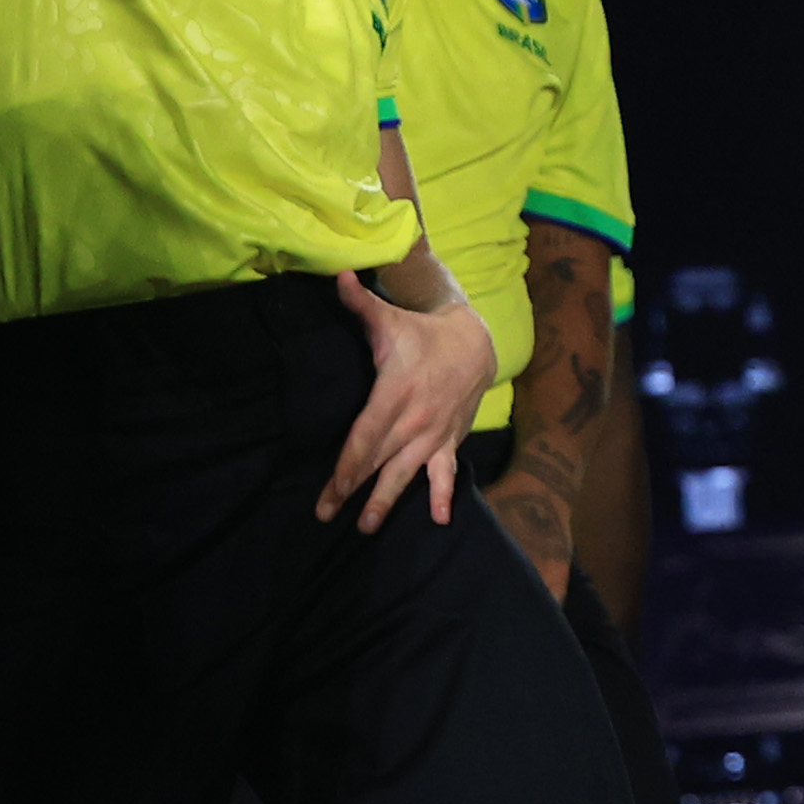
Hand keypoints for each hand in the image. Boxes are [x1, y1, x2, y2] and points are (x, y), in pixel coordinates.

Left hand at [323, 274, 496, 530]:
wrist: (475, 342)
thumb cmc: (422, 334)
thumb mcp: (390, 319)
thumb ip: (360, 303)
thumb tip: (337, 276)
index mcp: (396, 393)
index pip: (365, 436)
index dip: (346, 465)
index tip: (329, 489)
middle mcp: (415, 419)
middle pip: (379, 460)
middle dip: (353, 489)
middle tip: (328, 515)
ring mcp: (434, 433)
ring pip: (406, 473)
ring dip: (387, 500)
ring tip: (367, 527)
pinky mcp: (449, 440)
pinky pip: (446, 472)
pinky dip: (442, 495)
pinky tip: (438, 519)